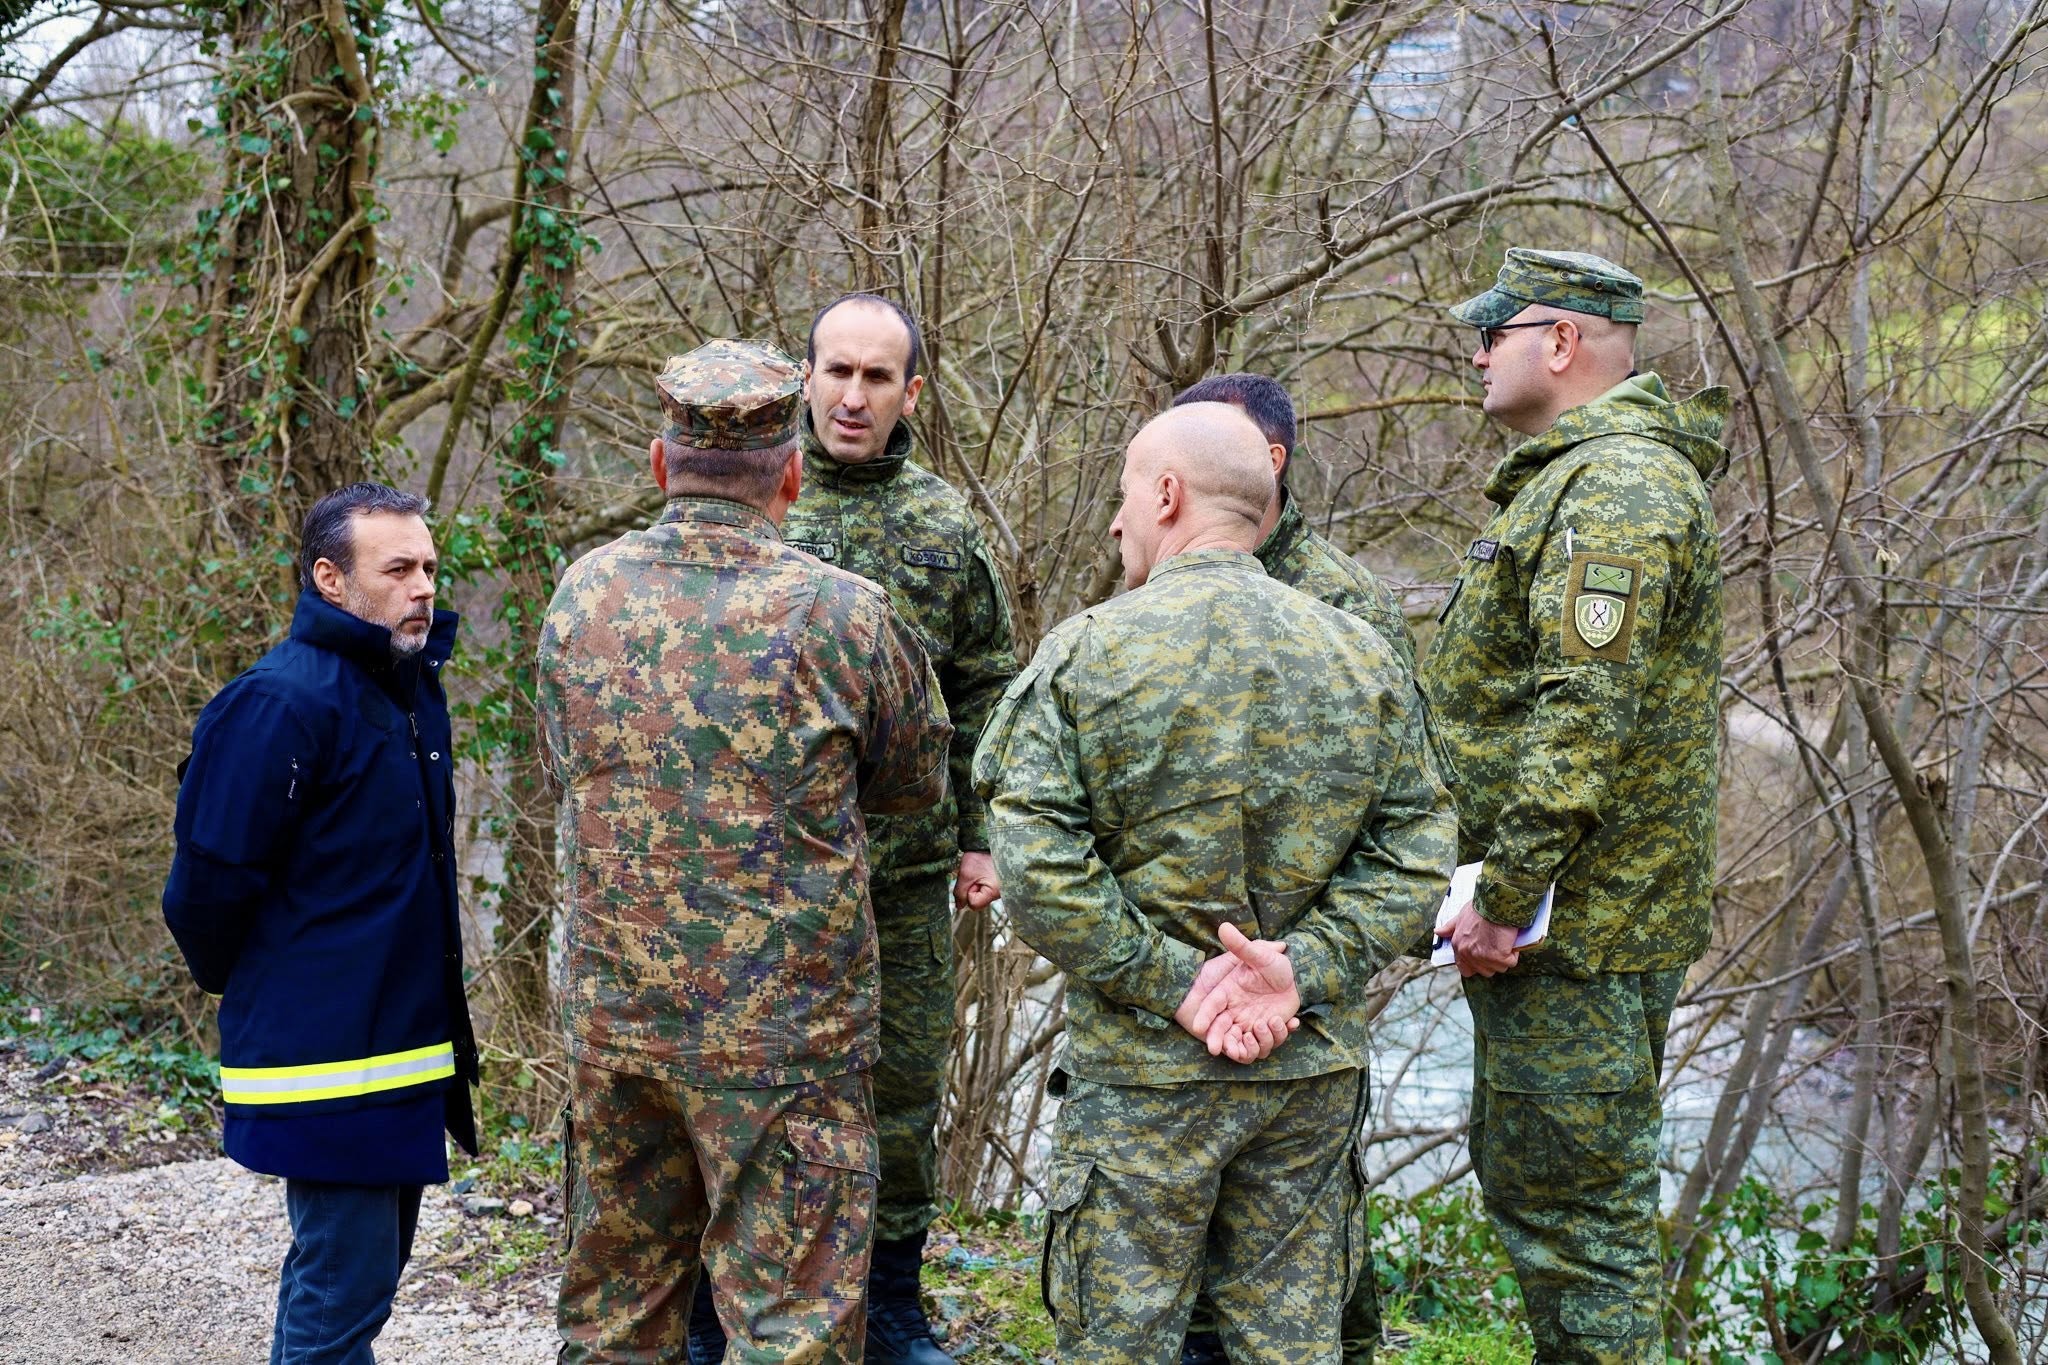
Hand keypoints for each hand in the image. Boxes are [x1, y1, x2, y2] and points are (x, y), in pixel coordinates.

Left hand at [953, 851, 999, 910]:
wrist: (989, 845)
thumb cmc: (979, 858)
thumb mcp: (966, 874)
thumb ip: (960, 892)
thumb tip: (959, 907)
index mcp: (993, 893)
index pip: (973, 904)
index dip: (968, 893)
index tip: (973, 880)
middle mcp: (998, 895)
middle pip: (977, 902)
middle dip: (972, 890)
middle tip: (976, 876)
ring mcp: (998, 892)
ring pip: (979, 897)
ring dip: (976, 887)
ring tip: (980, 874)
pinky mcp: (997, 887)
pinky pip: (984, 891)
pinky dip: (980, 884)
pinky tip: (983, 874)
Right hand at [1185, 922, 1301, 1063]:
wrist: (1296, 978)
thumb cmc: (1274, 965)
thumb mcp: (1259, 955)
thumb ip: (1241, 945)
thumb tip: (1223, 926)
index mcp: (1228, 992)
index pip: (1212, 1006)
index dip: (1204, 1016)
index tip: (1198, 1028)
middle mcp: (1234, 1009)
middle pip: (1220, 1028)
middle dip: (1216, 1039)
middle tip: (1216, 1049)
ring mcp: (1248, 1022)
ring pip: (1240, 1040)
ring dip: (1244, 1044)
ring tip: (1255, 1034)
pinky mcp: (1262, 1030)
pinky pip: (1261, 1044)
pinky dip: (1267, 1041)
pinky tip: (1279, 1028)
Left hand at [1449, 902, 1520, 977]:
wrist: (1496, 903)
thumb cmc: (1481, 908)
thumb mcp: (1461, 915)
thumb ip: (1451, 927)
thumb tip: (1438, 932)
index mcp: (1458, 945)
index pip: (1465, 969)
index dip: (1477, 965)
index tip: (1486, 955)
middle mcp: (1467, 953)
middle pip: (1485, 971)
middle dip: (1494, 960)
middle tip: (1497, 943)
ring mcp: (1482, 957)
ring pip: (1499, 967)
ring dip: (1504, 957)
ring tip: (1503, 940)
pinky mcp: (1497, 957)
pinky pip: (1510, 962)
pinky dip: (1513, 953)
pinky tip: (1510, 940)